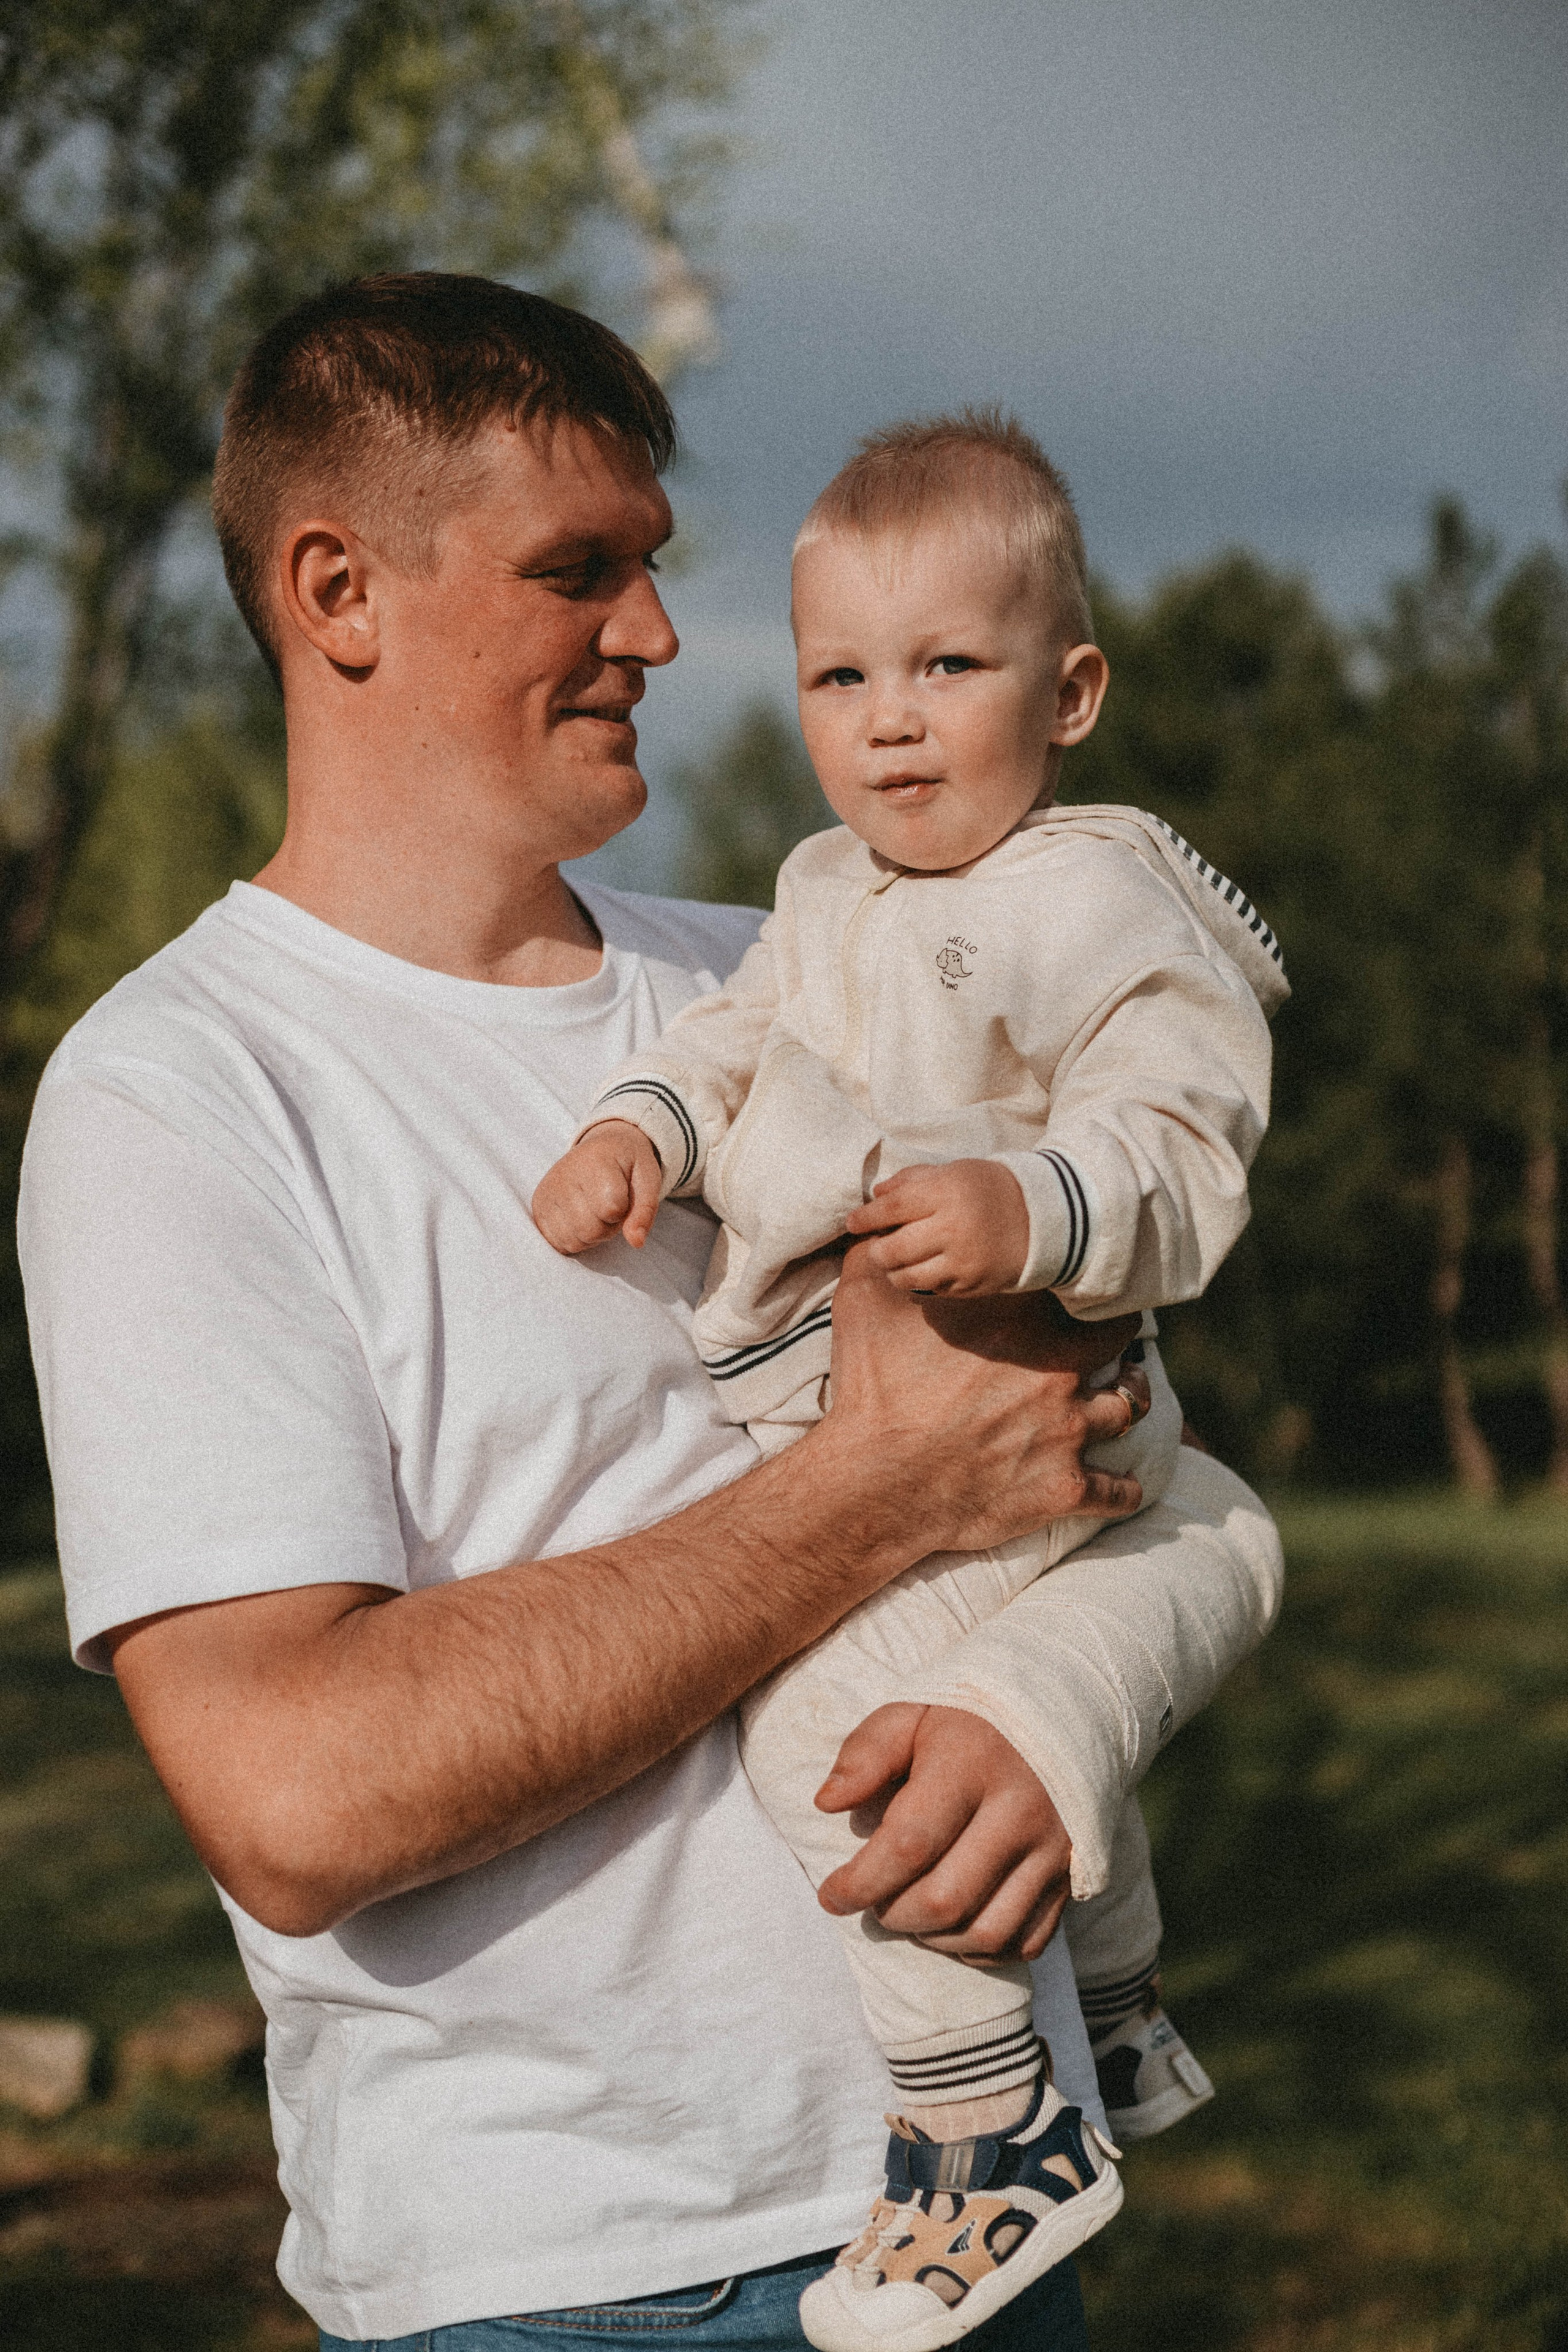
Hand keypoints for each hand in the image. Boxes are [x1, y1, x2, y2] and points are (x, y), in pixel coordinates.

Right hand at [531, 1121, 662, 1253]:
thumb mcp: (648, 1179)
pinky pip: (557, 1242)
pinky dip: (574, 1238)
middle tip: (609, 1207)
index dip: (623, 1210)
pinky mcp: (538, 1205)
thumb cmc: (626, 1165)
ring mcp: (547, 1190)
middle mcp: (564, 1174)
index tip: (623, 1194)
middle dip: (608, 1227)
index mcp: (595, 1161)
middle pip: (590, 1230)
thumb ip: (645, 1211)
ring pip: (573, 1240)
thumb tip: (636, 1243)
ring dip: (591, 1236)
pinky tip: (580, 1218)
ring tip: (595, 1212)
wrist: (599, 1148)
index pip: (612, 1209)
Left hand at [815, 1703, 1070, 1960]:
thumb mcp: (912, 1713)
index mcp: (972, 1764)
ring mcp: (1053, 1848)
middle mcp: (1020, 1811)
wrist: (1062, 1712)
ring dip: (934, 1939)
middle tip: (873, 1900)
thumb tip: (827, 1803)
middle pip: (944, 1900)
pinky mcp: (1072, 1875)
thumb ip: (866, 1753)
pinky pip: (1025, 1942)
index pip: (908, 1845)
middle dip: (893, 1915)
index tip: (831, 1895)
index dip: (860, 1882)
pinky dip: (981, 1949)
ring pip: (985, 1933)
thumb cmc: (969, 1720)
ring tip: (909, 1912)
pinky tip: (954, 1924)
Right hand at [824, 1243, 1144, 1557]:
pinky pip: (1120, 1491)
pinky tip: (1124, 1486)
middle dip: (1118, 1331)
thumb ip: (878, 1255)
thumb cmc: (870, 1391)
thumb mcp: (863, 1305)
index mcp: (1015, 1317)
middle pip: (1117, 1336)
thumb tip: (877, 1223)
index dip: (1074, 1278)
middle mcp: (1054, 1367)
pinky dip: (1124, 1489)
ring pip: (1130, 1404)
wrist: (874, 1484)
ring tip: (1126, 1394)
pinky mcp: (1066, 1486)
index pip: (1070, 1279)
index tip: (1069, 1285)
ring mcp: (1067, 1428)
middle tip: (1111, 1333)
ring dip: (1129, 1397)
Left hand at [845, 1159, 1029, 1294]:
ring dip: (893, 1271)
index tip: (852, 1222)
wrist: (1040, 1218)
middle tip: (876, 1247)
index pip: (892, 1208)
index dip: (866, 1217)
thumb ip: (911, 1180)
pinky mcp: (972, 1285)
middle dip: (877, 1250)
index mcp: (946, 1193)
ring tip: (895, 1261)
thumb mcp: (953, 1171)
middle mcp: (953, 1228)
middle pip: (893, 1249)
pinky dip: (921, 1281)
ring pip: (907, 1277)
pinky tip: (924, 1269)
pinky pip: (931, 1290)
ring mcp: (963, 1261)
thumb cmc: (988, 1189)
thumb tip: (875, 1195)